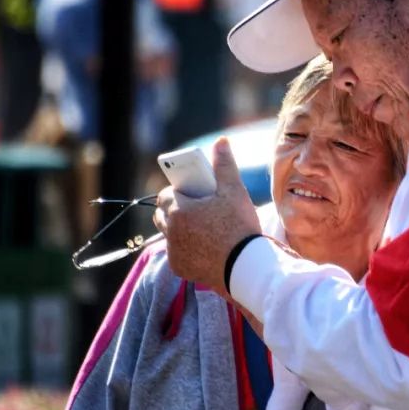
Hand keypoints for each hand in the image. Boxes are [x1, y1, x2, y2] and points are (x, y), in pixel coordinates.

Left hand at [153, 138, 259, 293]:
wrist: (245, 265)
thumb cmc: (239, 225)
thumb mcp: (233, 191)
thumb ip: (224, 165)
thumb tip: (221, 142)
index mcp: (177, 210)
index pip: (165, 195)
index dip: (178, 192)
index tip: (192, 193)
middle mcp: (170, 232)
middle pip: (163, 215)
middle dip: (174, 210)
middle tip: (196, 209)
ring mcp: (174, 252)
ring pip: (169, 235)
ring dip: (179, 230)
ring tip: (201, 228)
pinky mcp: (180, 268)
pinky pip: (178, 254)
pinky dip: (187, 250)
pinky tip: (204, 248)